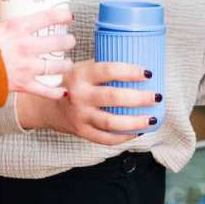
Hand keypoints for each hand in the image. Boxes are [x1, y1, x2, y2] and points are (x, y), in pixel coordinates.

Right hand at [0, 7, 74, 100]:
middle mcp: (26, 46)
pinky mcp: (23, 84)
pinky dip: (55, 92)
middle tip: (70, 41)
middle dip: (68, 41)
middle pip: (58, 42)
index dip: (62, 16)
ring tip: (68, 64)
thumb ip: (5, 29)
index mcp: (17, 28)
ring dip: (65, 65)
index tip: (69, 17)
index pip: (47, 17)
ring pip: (56, 66)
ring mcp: (26, 66)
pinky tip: (62, 91)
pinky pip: (45, 90)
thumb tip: (11, 27)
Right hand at [16, 61, 159, 145]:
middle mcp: (79, 95)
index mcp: (81, 75)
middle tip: (156, 96)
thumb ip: (105, 68)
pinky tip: (138, 131)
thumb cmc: (74, 83)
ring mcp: (80, 116)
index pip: (109, 70)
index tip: (148, 73)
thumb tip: (141, 65)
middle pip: (113, 97)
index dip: (130, 72)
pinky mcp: (82, 132)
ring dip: (135, 121)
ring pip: (111, 122)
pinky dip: (124, 136)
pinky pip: (106, 138)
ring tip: (153, 118)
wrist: (48, 106)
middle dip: (139, 98)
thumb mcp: (83, 69)